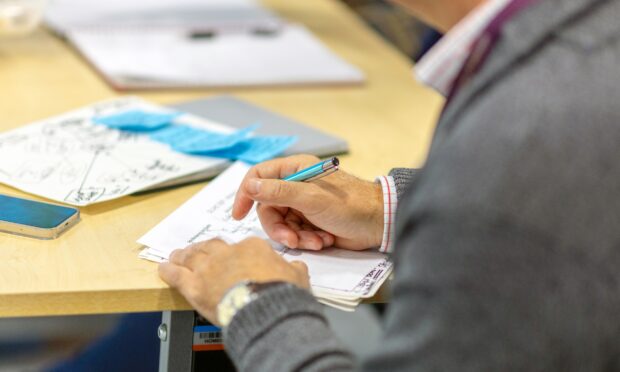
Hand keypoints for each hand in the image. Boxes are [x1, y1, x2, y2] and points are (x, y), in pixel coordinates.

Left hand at [158, 237, 309, 324]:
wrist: (265, 308)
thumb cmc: (281, 293)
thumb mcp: (297, 276)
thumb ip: (293, 269)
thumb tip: (296, 268)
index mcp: (252, 247)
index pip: (240, 245)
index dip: (235, 252)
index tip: (234, 258)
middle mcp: (227, 253)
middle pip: (210, 246)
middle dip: (203, 248)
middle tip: (198, 250)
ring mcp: (208, 268)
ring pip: (191, 256)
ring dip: (183, 255)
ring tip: (177, 255)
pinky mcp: (194, 286)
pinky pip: (176, 275)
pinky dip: (168, 270)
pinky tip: (163, 268)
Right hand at [232, 155, 383, 250]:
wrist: (378, 224)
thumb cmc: (349, 205)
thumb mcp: (310, 198)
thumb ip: (278, 192)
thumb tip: (249, 185)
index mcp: (295, 169)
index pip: (258, 176)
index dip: (246, 193)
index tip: (238, 214)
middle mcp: (296, 185)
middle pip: (267, 207)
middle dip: (279, 227)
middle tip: (292, 240)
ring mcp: (302, 204)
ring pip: (281, 224)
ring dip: (296, 236)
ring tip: (315, 242)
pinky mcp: (310, 222)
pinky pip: (294, 233)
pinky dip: (306, 240)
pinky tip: (323, 242)